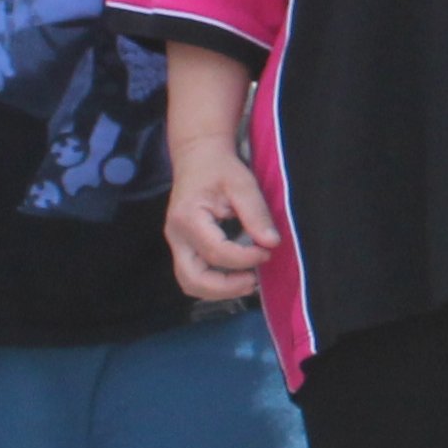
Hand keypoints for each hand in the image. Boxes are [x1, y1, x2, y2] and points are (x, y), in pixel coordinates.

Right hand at [164, 140, 275, 301]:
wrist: (198, 157)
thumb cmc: (220, 167)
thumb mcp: (242, 183)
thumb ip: (256, 213)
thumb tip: (271, 243)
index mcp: (188, 218)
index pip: (216, 252)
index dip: (244, 258)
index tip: (267, 252)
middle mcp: (176, 236)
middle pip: (193, 279)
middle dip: (225, 288)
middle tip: (254, 281)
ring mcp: (176, 243)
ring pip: (189, 282)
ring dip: (219, 290)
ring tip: (248, 282)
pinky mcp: (183, 247)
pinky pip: (193, 275)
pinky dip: (214, 283)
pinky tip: (237, 276)